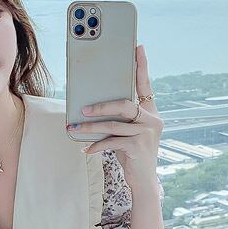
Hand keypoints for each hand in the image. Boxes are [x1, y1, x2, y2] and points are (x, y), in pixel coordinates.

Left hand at [68, 43, 161, 190]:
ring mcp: (146, 133)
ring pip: (114, 124)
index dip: (141, 66)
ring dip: (91, 127)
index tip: (137, 47)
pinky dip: (97, 146)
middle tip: (83, 108)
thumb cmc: (132, 154)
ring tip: (75, 127)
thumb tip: (92, 107)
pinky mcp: (138, 146)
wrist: (143, 181)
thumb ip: (120, 119)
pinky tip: (86, 150)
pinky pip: (112, 141)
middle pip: (124, 104)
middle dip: (101, 106)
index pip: (145, 85)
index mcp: (151, 112)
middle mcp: (152, 120)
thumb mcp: (128, 133)